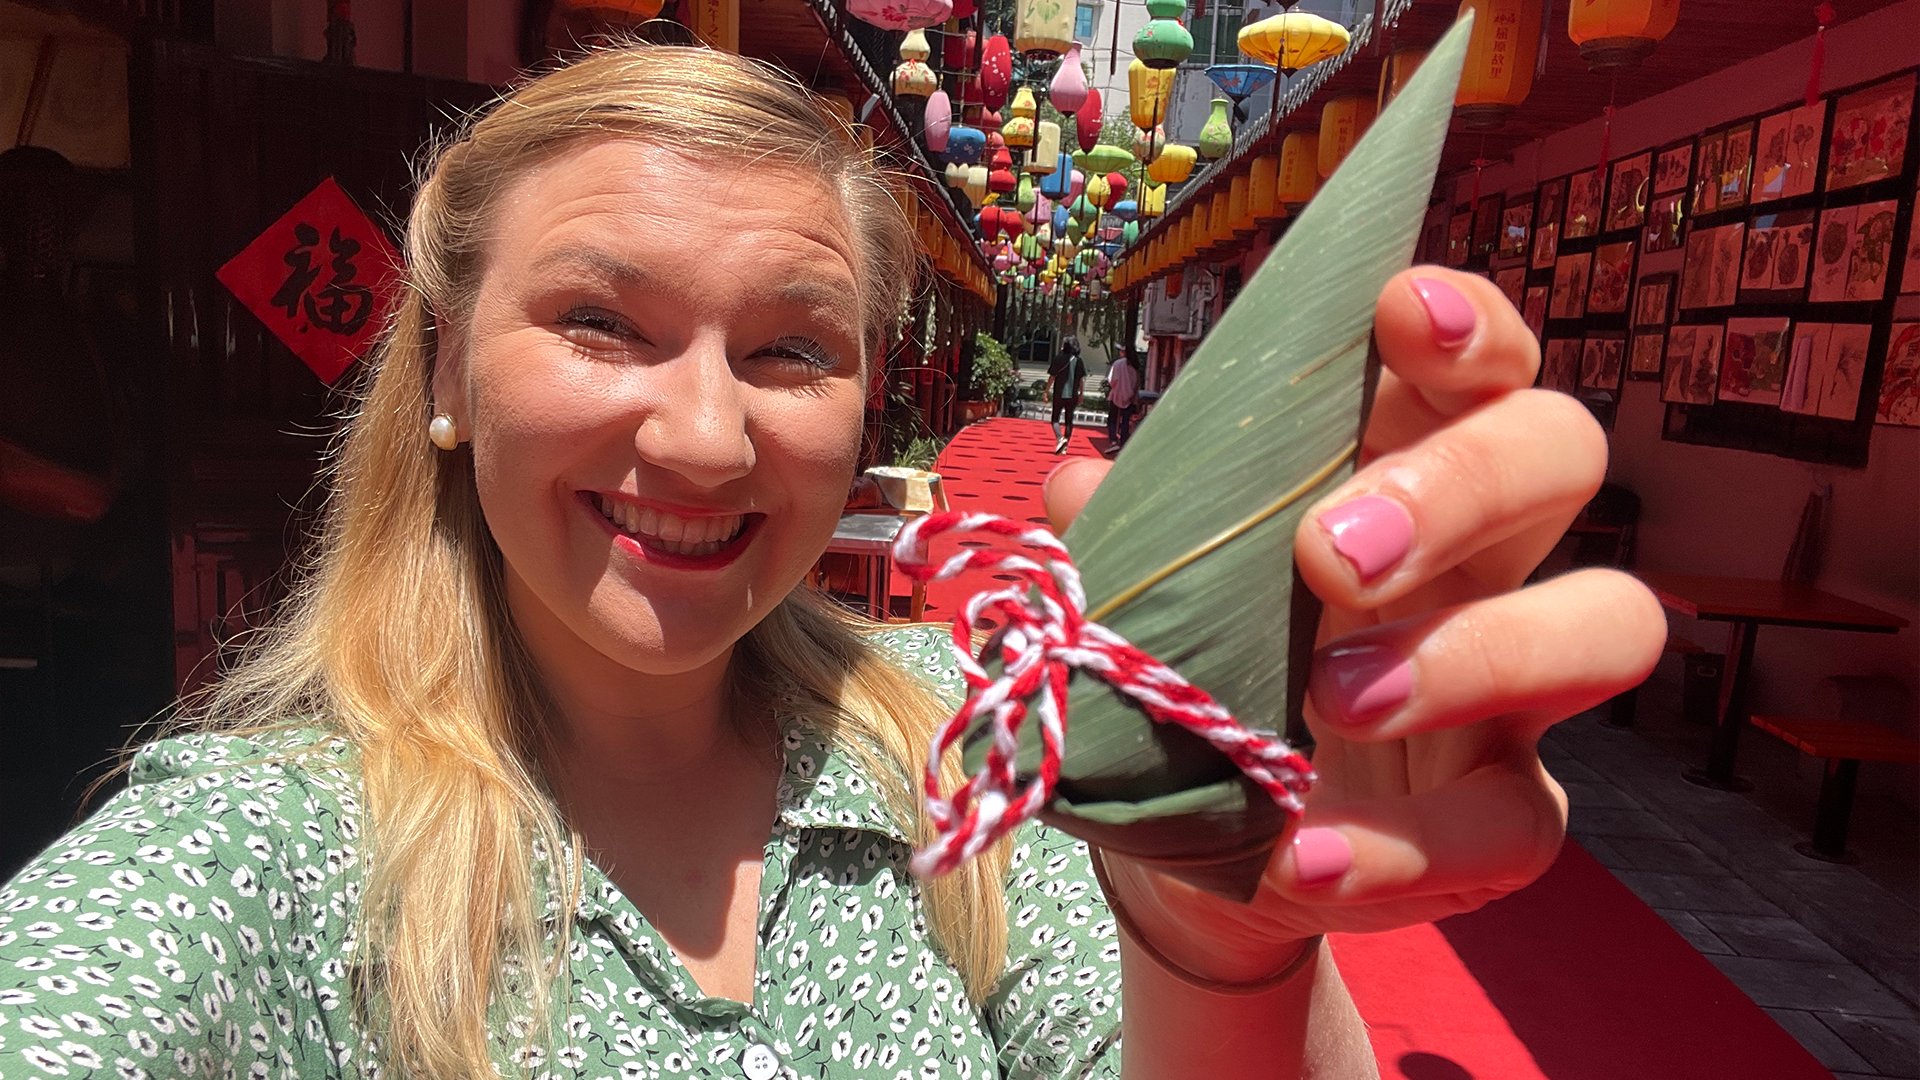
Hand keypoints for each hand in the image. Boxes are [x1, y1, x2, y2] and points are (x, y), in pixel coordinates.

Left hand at [1043, 268, 1665, 980]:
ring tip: (1333, 700)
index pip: (1474, 365)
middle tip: (1328, 553)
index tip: (1400, 310)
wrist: (1196, 852)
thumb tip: (1079, 481)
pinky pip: (1516, 824)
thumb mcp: (1148, 600)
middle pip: (1562, 454)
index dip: (1462, 327)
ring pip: (1610, 622)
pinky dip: (1405, 847)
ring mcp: (1518, 688)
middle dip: (1461, 484)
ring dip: (1476, 652)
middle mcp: (1486, 556)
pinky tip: (1303, 858)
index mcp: (1398, 469)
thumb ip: (1128, 539)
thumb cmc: (1196, 674)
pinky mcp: (1511, 813)